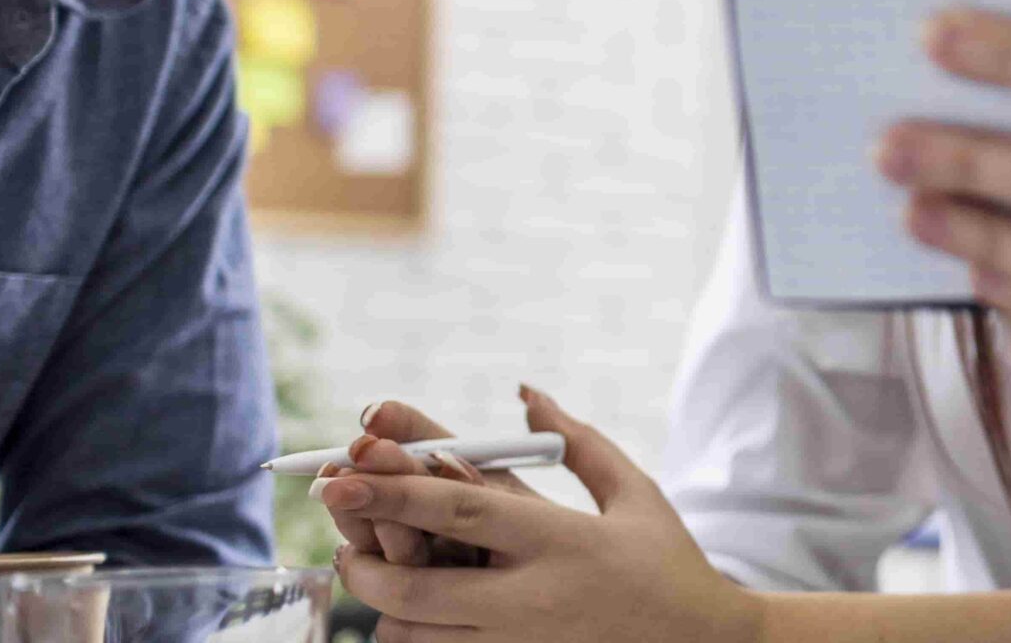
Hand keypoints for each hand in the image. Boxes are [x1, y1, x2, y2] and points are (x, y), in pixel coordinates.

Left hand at [319, 387, 760, 642]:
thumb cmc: (669, 563)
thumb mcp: (636, 494)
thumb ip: (578, 442)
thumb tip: (527, 393)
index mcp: (561, 541)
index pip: (460, 512)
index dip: (394, 490)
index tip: (344, 471)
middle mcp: (533, 599)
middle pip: (417, 586)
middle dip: (364, 562)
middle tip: (341, 540)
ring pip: (416, 634)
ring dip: (385, 606)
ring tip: (377, 576)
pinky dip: (415, 638)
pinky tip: (416, 616)